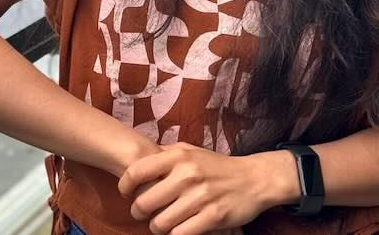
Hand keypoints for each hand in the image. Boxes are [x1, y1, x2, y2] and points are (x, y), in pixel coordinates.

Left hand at [118, 143, 295, 234]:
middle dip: (139, 212)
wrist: (254, 179)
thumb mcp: (192, 151)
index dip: (125, 186)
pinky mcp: (213, 217)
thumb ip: (166, 155)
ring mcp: (201, 197)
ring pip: (160, 224)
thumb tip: (136, 161)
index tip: (127, 193)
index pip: (136, 172)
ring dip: (157, 227)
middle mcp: (188, 174)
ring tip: (162, 222)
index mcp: (179, 156)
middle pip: (144, 203)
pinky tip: (179, 229)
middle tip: (143, 213)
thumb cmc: (217, 166)